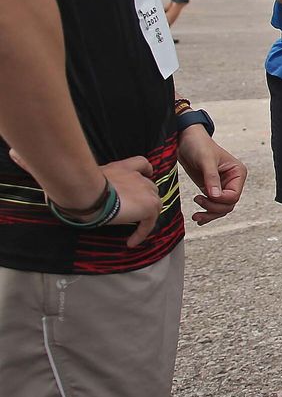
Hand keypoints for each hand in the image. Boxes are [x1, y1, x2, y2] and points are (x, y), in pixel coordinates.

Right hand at [8, 150, 161, 245]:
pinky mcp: (148, 206)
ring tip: (134, 229)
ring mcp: (145, 191)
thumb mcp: (64, 172)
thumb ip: (40, 164)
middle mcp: (136, 178)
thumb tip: (12, 153)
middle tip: (134, 212)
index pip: (141, 163)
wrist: (85, 192)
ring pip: (154, 203)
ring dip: (145, 216)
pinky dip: (143, 233)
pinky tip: (131, 243)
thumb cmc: (73, 182)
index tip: (147, 173)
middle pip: (150, 186)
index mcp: (121, 168)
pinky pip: (150, 223)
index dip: (145, 169)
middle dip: (145, 196)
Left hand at [177, 125, 247, 225]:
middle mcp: (233, 181)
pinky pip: (213, 206)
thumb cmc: (199, 145)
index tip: (204, 194)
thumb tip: (215, 196)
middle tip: (198, 200)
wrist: (186, 141)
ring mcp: (222, 186)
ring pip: (221, 209)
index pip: (234, 195)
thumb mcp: (206, 160)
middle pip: (228, 205)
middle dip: (213, 207)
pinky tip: (199, 218)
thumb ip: (211, 178)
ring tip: (196, 215)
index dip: (220, 199)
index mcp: (238, 173)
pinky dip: (207, 214)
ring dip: (210, 214)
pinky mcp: (211, 189)